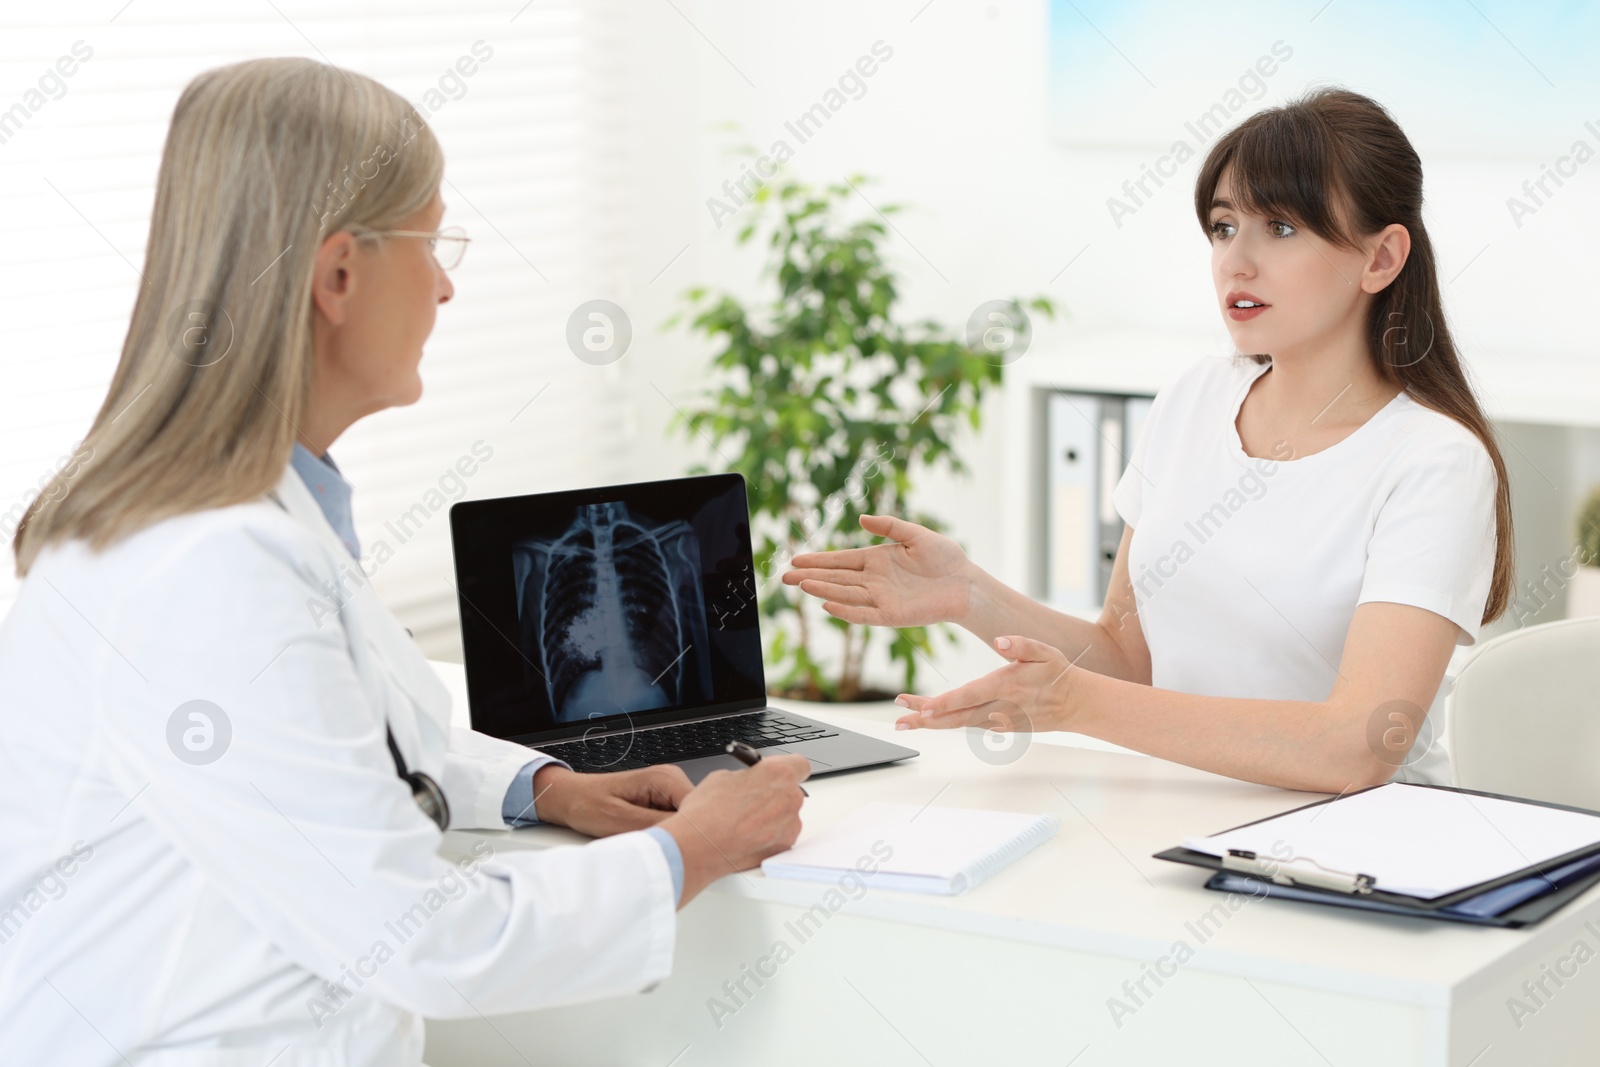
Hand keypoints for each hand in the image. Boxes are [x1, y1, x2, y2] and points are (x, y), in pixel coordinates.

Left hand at [530, 764, 691, 836]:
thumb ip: (654, 828)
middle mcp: (671, 780)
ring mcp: (668, 791)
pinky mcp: (662, 802)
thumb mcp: (619, 821)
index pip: (700, 808)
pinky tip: (651, 841)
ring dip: (673, 837)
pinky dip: (666, 835)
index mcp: (664, 778)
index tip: (681, 853)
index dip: (695, 833)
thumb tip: (682, 840)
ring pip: (687, 822)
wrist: (570, 799)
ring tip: (652, 846)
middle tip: (661, 852)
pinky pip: (675, 823)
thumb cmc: (587, 804)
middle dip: (683, 837)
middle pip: (697, 815)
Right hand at [658, 754, 809, 906]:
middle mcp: (790, 798)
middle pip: (792, 792)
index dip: (787, 769)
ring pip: (787, 815)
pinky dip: (769, 835)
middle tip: (754, 800)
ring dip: (773, 816)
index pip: (800, 765)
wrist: (698, 847)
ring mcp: (790, 825)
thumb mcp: (724, 777)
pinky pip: (782, 835)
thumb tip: (753, 782)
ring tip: (746, 823)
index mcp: (778, 774)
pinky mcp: (784, 847)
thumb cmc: (706, 812)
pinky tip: (748, 836)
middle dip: (776, 794)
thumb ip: (749, 777)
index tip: (777, 774)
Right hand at [782, 514, 974, 627]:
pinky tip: (827, 605)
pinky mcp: (891, 615)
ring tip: (800, 584)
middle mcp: (874, 581)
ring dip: (822, 590)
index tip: (796, 558)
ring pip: (844, 594)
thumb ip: (889, 526)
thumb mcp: (915, 534)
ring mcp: (880, 599)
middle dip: (810, 576)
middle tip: (784, 576)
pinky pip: (863, 614)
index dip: (818, 560)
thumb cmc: (945, 558)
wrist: (966, 584)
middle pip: (835, 578)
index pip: (840, 560)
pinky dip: (845, 610)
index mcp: (877, 560)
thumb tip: (861, 518)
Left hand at [893, 635, 1082, 733]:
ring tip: (906, 720)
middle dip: (926, 720)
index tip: (923, 709)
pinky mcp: (1000, 726)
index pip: (970, 696)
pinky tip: (929, 719)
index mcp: (1006, 687)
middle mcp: (999, 708)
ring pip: (959, 724)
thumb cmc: (1058, 673)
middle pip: (957, 718)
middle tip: (900, 721)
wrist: (1076, 704)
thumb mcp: (1045, 651)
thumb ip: (1022, 644)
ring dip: (932, 723)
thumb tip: (1000, 641)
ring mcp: (999, 720)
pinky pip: (969, 725)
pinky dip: (947, 723)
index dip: (945, 703)